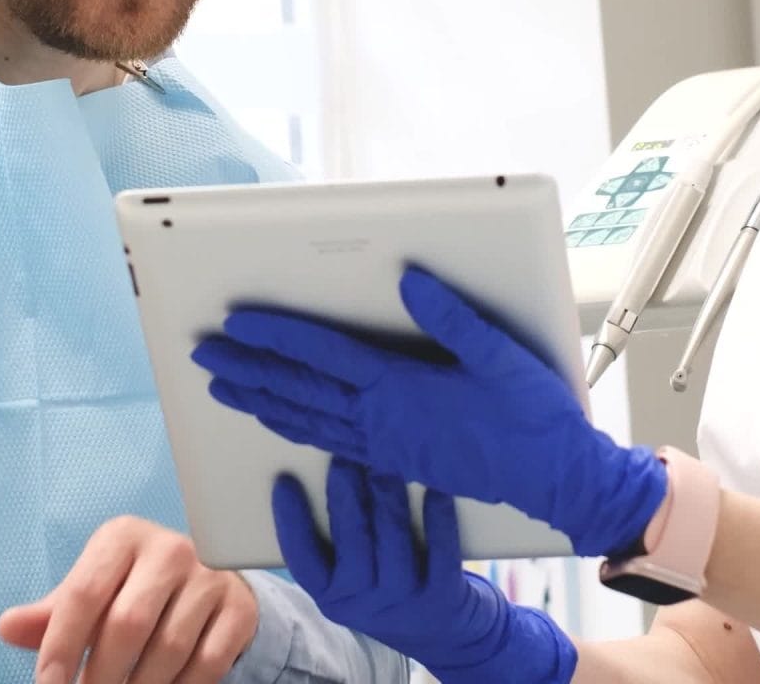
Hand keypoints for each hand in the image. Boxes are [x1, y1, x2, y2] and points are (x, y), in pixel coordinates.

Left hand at [0, 516, 257, 683]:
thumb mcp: (92, 591)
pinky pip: (206, 663)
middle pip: (127, 624)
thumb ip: (51, 614)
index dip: (61, 646)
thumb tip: (8, 627)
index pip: (83, 594)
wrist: (209, 583)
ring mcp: (210, 578)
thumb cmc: (134, 589)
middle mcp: (170, 549)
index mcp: (123, 537)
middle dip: (101, 677)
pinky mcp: (238, 609)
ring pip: (168, 649)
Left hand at [192, 266, 665, 556]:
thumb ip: (451, 318)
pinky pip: (327, 440)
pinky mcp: (394, 459)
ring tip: (223, 385)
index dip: (276, 334)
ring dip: (259, 399)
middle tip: (204, 353)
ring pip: (305, 419)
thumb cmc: (533, 416)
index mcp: (401, 388)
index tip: (238, 320)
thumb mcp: (500, 355)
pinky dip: (292, 426)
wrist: (554, 479)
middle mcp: (381, 420)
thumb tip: (408, 280)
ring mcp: (384, 445)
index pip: (323, 354)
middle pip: (298, 389)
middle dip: (247, 368)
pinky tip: (277, 419)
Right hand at [275, 459, 574, 683]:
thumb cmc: (384, 583)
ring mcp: (403, 603)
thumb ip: (337, 537)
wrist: (441, 630)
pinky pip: (440, 556)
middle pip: (352, 549)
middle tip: (344, 459)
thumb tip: (320, 468)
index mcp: (331, 595)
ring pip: (394, 551)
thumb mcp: (351, 572)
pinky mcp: (442, 598)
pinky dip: (439, 523)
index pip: (303, 561)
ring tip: (385, 466)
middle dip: (346, 500)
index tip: (285, 481)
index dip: (291, 523)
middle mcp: (362, 603)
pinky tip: (435, 492)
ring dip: (388, 504)